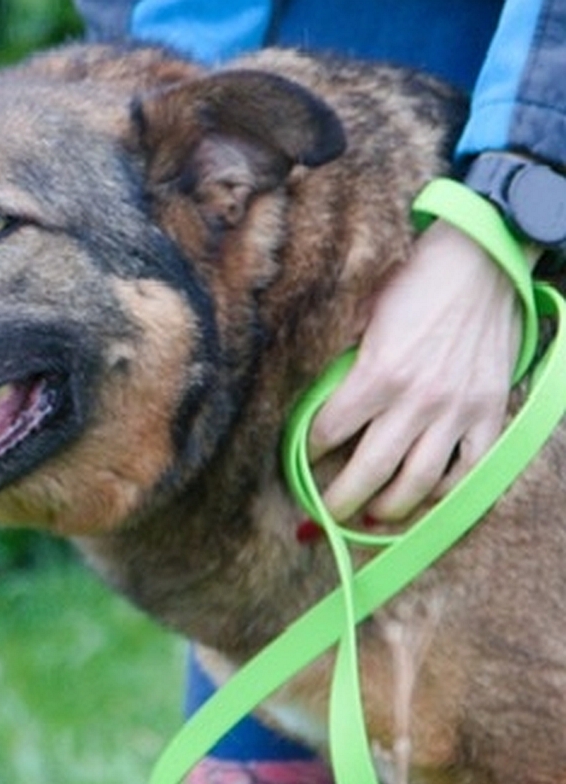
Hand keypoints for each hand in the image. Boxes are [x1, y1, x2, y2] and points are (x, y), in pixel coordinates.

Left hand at [308, 219, 520, 522]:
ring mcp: (457, 409)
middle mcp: (417, 399)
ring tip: (370, 516)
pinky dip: (445, 490)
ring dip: (388, 508)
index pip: (328, 433)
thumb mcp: (363, 319)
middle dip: (339, 501)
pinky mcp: (489, 410)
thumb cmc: (413, 283)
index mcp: (377, 374)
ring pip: (417, 482)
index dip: (307, 453)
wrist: (480, 259)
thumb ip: (342, 367)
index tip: (300, 462)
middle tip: (323, 514)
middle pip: (369, 472)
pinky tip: (423, 495)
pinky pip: (468, 468)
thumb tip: (314, 407)